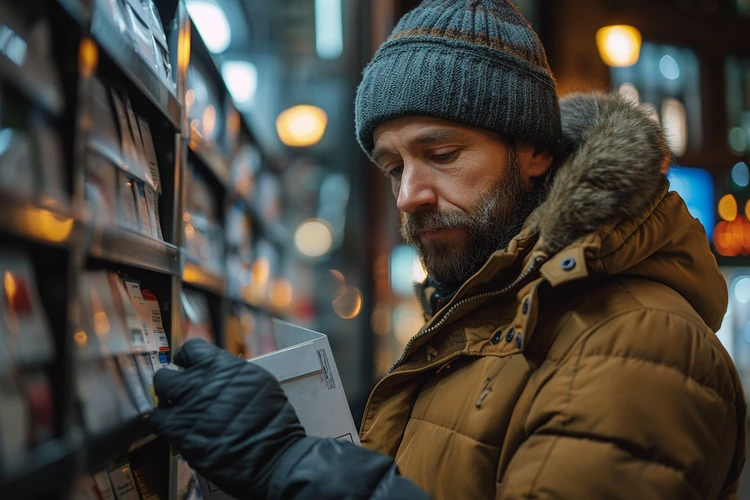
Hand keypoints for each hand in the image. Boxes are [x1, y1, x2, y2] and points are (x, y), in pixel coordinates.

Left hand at [149, 339, 305, 498]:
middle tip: (180, 393)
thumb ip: (233, 374)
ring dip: (167, 401)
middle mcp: (202, 381)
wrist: (273, 456)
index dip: (187, 360)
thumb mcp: (259, 383)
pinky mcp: (180, 430)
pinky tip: (174, 426)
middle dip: (172, 382)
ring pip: (160, 392)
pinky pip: (156, 418)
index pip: (191, 349)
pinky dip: (162, 421)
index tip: (187, 367)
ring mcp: (189, 404)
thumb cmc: (273, 422)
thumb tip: (218, 373)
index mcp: (224, 366)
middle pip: (168, 373)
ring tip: (177, 410)